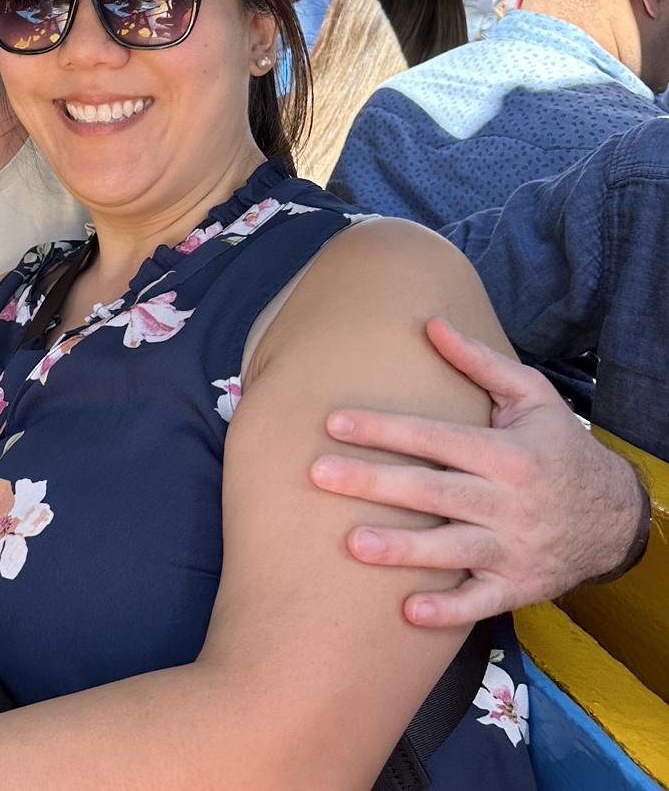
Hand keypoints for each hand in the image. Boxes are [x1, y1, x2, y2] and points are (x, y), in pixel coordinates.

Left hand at [311, 318, 646, 626]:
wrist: (616, 517)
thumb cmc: (558, 446)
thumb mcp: (532, 396)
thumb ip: (479, 362)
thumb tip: (430, 324)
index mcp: (506, 453)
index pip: (435, 438)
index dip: (385, 429)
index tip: (334, 422)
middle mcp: (509, 502)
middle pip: (432, 491)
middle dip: (374, 482)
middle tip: (318, 474)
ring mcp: (514, 548)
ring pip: (451, 549)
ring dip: (402, 550)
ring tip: (352, 544)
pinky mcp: (519, 586)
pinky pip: (481, 602)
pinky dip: (448, 610)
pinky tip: (407, 612)